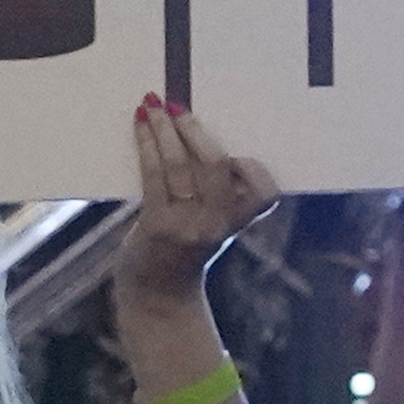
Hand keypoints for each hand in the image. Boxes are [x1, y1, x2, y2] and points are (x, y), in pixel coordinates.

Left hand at [126, 100, 280, 283]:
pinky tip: (139, 126)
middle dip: (195, 131)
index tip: (233, 154)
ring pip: (180, 165)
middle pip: (216, 166)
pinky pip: (154, 175)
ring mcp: (188, 225)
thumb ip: (215, 197)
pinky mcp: (158, 225)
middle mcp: (218, 225)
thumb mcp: (210, 229)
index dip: (251, 169)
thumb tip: (197, 139)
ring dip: (164, 129)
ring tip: (151, 106)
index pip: (264, 192)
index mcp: (237, 224)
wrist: (156, 297)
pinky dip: (146, 145)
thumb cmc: (181, 255)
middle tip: (177, 106)